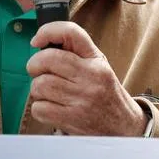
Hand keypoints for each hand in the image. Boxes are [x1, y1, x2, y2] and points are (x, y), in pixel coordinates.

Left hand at [26, 21, 146, 136]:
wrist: (124, 126)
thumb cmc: (104, 94)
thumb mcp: (98, 67)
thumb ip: (75, 53)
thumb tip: (41, 44)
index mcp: (96, 60)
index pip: (71, 33)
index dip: (48, 31)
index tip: (36, 40)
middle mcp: (90, 76)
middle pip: (47, 59)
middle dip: (34, 65)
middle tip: (38, 72)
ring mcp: (81, 99)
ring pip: (40, 84)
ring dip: (37, 89)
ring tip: (49, 93)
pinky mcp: (72, 119)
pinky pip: (39, 108)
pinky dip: (39, 109)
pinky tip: (51, 108)